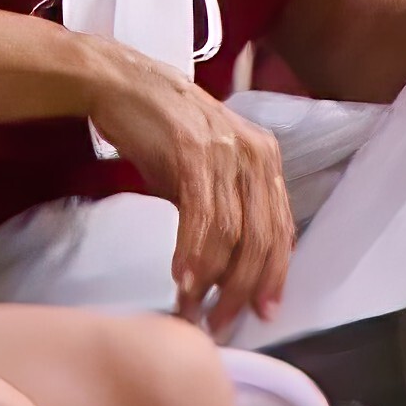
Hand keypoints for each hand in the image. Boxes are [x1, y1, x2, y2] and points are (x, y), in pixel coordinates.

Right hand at [77, 41, 296, 327]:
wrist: (124, 83)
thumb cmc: (163, 131)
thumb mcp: (206, 171)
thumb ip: (225, 211)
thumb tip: (228, 271)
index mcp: (266, 160)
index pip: (281, 229)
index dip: (274, 275)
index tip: (262, 312)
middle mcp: (255, 154)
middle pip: (261, 238)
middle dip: (242, 289)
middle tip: (221, 322)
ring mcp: (227, 150)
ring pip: (232, 232)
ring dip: (213, 279)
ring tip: (193, 310)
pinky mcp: (194, 150)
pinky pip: (201, 214)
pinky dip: (193, 252)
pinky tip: (183, 279)